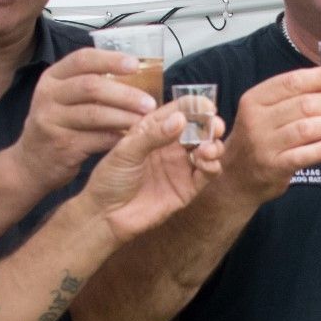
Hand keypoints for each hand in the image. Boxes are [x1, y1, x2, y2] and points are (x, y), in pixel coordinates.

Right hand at [13, 48, 156, 190]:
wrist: (31, 163)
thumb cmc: (57, 125)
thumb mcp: (63, 98)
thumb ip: (90, 84)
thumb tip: (137, 76)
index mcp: (53, 78)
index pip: (82, 59)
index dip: (110, 60)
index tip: (135, 65)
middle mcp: (48, 96)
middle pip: (91, 87)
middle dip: (125, 94)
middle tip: (149, 102)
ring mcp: (52, 121)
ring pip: (94, 114)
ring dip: (125, 117)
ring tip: (146, 122)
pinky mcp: (61, 146)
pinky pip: (95, 139)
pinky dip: (116, 138)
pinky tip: (132, 139)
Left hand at [82, 101, 225, 239]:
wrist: (105, 215)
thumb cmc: (110, 179)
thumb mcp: (126, 151)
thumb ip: (153, 135)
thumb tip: (181, 119)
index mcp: (155, 129)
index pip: (180, 110)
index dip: (196, 105)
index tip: (207, 106)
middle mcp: (171, 145)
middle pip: (200, 128)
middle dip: (211, 125)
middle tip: (215, 126)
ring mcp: (181, 166)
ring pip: (209, 149)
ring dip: (214, 146)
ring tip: (206, 150)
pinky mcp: (188, 188)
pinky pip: (208, 174)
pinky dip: (213, 166)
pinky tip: (205, 163)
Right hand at [220, 66, 320, 202]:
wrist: (234, 178)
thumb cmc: (259, 139)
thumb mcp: (268, 112)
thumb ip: (297, 98)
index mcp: (256, 98)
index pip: (293, 81)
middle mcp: (256, 119)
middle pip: (304, 105)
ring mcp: (263, 144)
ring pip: (306, 129)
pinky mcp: (272, 167)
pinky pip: (303, 156)